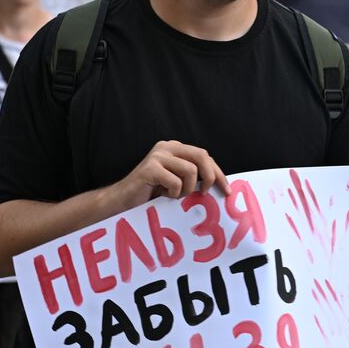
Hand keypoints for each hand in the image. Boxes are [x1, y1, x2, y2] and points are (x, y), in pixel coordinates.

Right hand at [108, 141, 229, 211]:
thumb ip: (194, 176)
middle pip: (201, 156)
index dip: (218, 173)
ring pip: (190, 171)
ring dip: (186, 189)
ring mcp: (158, 155)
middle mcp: (167, 147)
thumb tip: (219, 184)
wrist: (122, 200)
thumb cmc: (151, 194)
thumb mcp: (177, 182)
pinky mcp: (150, 167)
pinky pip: (176, 182)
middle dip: (209, 176)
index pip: (204, 156)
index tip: (226, 190)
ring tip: (173, 195)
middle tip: (205, 193)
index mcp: (175, 148)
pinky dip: (173, 193)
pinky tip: (162, 195)